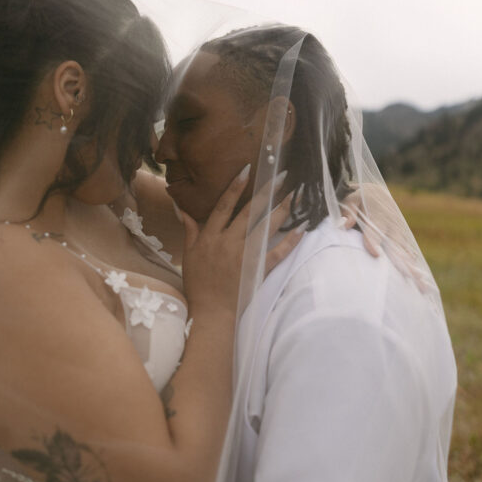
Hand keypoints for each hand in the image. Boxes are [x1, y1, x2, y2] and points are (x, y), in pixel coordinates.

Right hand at [180, 167, 304, 314]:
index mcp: (210, 237)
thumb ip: (189, 229)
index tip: (248, 169)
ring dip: (281, 210)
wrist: (211, 313)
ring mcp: (243, 256)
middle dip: (266, 192)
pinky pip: (276, 253)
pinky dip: (290, 242)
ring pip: (265, 228)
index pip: (223, 206)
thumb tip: (180, 208)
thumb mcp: (189, 254)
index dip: (235, 187)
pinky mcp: (257, 270)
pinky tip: (301, 229)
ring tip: (295, 195)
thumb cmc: (198, 284)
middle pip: (249, 212)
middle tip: (282, 175)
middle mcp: (227, 242)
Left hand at [340, 187, 433, 292]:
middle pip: (396, 245)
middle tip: (408, 275)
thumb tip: (344, 225)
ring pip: (405, 252)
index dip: (374, 241)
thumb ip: (349, 212)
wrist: (378, 193)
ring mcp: (399, 232)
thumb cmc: (360, 199)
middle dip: (401, 260)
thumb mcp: (351, 201)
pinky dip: (414, 266)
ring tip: (420, 283)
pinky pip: (408, 253)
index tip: (375, 254)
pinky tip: (421, 282)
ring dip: (412, 267)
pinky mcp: (403, 237)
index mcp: (377, 215)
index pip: (374, 230)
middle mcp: (392, 225)